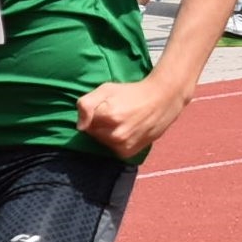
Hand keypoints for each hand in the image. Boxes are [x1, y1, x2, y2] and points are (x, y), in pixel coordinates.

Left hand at [75, 75, 190, 158]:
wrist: (161, 100)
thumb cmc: (131, 92)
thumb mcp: (106, 89)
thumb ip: (86, 104)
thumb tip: (80, 127)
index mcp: (107, 115)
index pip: (85, 123)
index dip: (94, 114)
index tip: (105, 107)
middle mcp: (115, 134)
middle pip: (93, 134)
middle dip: (99, 125)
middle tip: (115, 114)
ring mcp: (123, 145)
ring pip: (103, 142)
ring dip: (107, 134)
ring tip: (122, 122)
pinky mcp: (129, 153)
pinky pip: (113, 149)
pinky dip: (116, 143)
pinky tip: (127, 131)